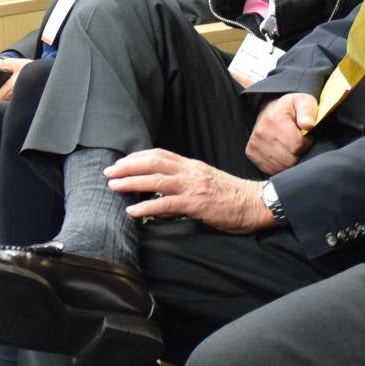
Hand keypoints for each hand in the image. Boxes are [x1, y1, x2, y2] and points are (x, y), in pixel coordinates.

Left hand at [108, 149, 274, 232]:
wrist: (255, 203)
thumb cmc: (231, 197)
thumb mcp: (205, 185)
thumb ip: (181, 190)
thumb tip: (158, 202)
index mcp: (192, 166)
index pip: (160, 154)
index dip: (138, 157)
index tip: (120, 162)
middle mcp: (190, 172)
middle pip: (153, 162)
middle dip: (128, 166)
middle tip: (109, 172)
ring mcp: (193, 186)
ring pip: (156, 179)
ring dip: (131, 182)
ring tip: (113, 187)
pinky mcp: (196, 203)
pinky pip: (166, 203)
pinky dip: (147, 206)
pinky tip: (133, 210)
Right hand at [245, 93, 317, 175]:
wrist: (270, 109)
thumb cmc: (291, 108)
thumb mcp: (304, 102)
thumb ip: (308, 111)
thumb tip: (308, 125)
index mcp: (275, 119)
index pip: (297, 145)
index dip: (307, 143)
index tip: (306, 136)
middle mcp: (261, 132)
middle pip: (289, 159)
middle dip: (299, 153)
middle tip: (299, 143)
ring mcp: (254, 144)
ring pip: (280, 167)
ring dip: (290, 161)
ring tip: (291, 148)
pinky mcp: (251, 153)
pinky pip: (271, 170)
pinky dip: (280, 166)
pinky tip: (283, 155)